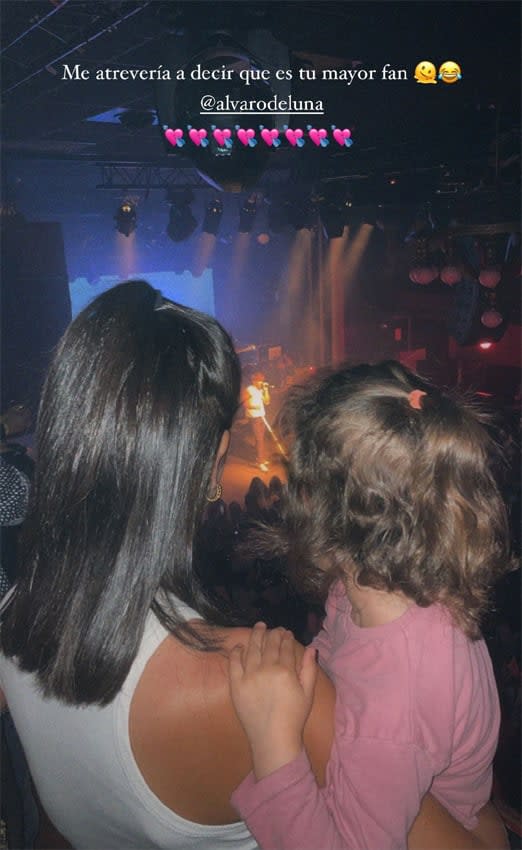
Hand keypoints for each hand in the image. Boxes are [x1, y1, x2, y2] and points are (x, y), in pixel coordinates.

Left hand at [229, 622, 317, 778]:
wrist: (273, 738)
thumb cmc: (293, 717)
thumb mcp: (308, 693)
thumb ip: (309, 669)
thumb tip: (310, 648)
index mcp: (285, 671)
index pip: (285, 647)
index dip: (286, 637)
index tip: (286, 632)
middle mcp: (266, 669)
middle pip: (269, 645)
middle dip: (273, 633)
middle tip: (274, 628)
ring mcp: (249, 676)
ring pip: (252, 649)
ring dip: (255, 636)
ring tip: (258, 627)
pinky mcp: (236, 685)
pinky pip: (234, 663)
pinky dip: (236, 652)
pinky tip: (239, 646)